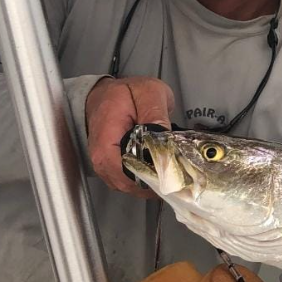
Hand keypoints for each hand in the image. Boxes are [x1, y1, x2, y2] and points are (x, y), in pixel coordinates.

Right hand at [86, 76, 173, 196]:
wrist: (105, 93)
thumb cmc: (124, 93)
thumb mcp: (147, 93)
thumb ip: (156, 114)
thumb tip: (164, 137)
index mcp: (106, 144)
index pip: (127, 174)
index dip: (152, 175)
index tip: (173, 170)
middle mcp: (101, 161)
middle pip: (131, 186)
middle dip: (157, 181)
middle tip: (179, 172)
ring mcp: (106, 168)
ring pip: (132, 188)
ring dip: (153, 182)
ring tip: (173, 171)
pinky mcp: (113, 169)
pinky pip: (131, 183)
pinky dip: (147, 179)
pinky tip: (161, 170)